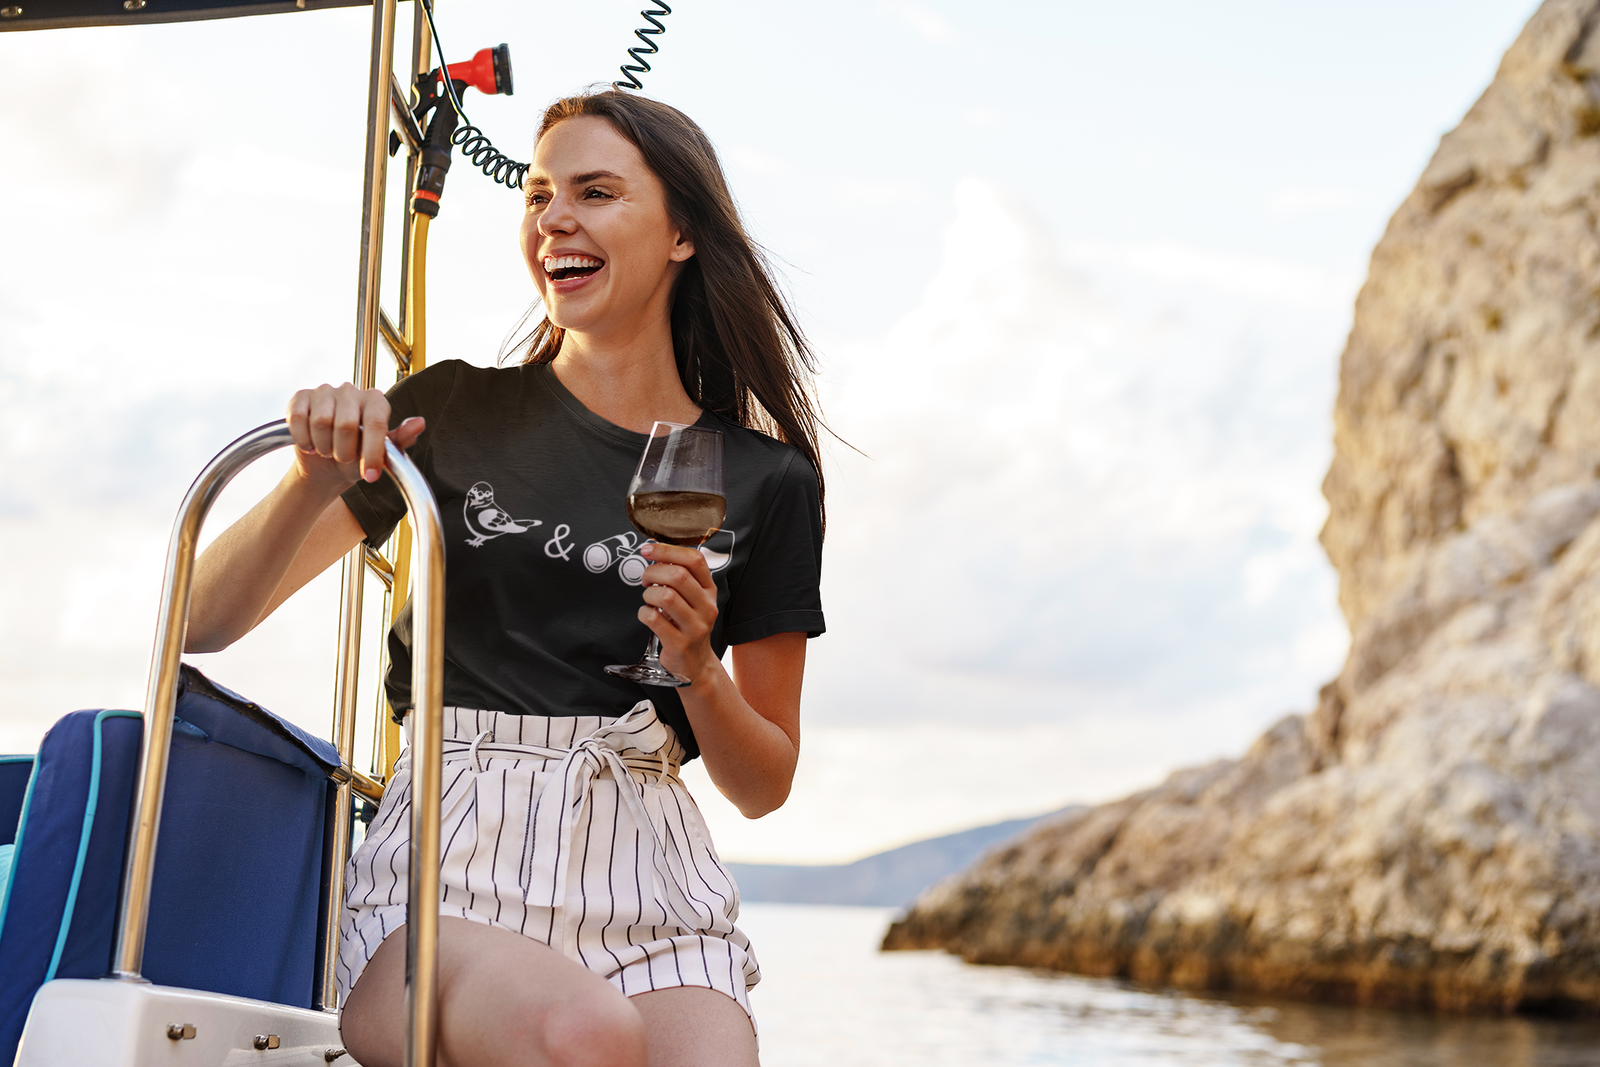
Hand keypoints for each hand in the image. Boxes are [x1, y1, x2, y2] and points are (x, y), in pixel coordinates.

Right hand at [286, 383, 424, 495]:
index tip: (370, 476)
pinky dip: (304, 439)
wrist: (328, 466)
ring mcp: (325, 391)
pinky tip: (310, 444)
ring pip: (321, 422)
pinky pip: (298, 418)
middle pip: (346, 424)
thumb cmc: (358, 456)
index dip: (372, 452)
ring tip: (328, 449)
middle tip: (343, 458)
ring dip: (323, 446)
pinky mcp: (300, 397)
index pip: (376, 424)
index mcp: (375, 400)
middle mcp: (351, 390)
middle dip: (344, 452)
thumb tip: (420, 423)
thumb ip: (400, 439)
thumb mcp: (383, 454)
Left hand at [637, 542, 719, 682]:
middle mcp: (706, 607)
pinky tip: (647, 614)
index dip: (668, 550)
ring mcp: (695, 627)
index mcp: (709, 591)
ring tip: (648, 599)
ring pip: (666, 596)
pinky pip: (654, 619)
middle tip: (645, 580)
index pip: (694, 560)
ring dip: (648, 594)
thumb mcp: (692, 600)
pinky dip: (643, 613)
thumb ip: (679, 577)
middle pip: (678, 576)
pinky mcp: (680, 643)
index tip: (648, 550)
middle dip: (653, 573)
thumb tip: (656, 554)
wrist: (695, 664)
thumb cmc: (687, 625)